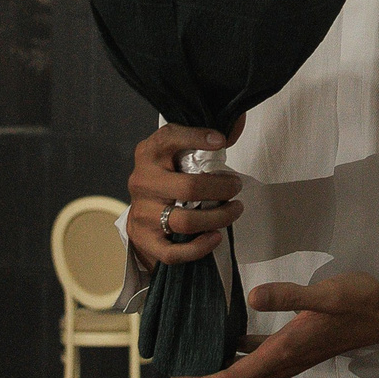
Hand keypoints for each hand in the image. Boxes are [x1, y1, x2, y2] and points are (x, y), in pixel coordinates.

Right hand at [126, 124, 243, 267]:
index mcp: (150, 153)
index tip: (221, 142)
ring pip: (185, 221)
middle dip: (222, 189)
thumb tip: (236, 125)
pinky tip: (215, 237)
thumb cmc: (167, 175)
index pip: (171, 138)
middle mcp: (143, 180)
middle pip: (189, 188)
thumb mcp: (178, 151)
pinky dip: (198, 248)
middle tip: (236, 187)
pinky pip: (173, 252)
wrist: (141, 208)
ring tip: (234, 210)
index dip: (197, 138)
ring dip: (219, 218)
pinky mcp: (144, 238)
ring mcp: (142, 212)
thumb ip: (204, 139)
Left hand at [160, 270, 378, 377]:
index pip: (233, 377)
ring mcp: (293, 355)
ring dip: (222, 372)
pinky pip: (261, 359)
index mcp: (284, 350)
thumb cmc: (360, 302)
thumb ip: (290, 295)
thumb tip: (252, 295)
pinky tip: (234, 340)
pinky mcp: (300, 346)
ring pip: (248, 373)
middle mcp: (285, 359)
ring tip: (197, 361)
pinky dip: (242, 357)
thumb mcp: (325, 294)